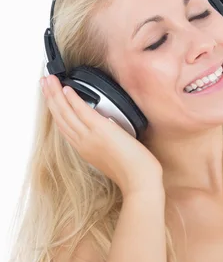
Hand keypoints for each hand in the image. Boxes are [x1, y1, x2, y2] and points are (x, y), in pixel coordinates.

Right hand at [41, 75, 163, 196]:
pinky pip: (82, 111)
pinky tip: (67, 89)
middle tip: (43, 83)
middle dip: (50, 99)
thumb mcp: (112, 156)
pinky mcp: (100, 130)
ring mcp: (89, 136)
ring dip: (56, 94)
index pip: (65, 127)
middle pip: (60, 118)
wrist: (139, 180)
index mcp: (85, 149)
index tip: (52, 99)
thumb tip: (110, 131)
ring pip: (66, 113)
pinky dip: (73, 99)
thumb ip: (105, 143)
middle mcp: (82, 143)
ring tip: (49, 80)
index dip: (56, 111)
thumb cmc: (133, 172)